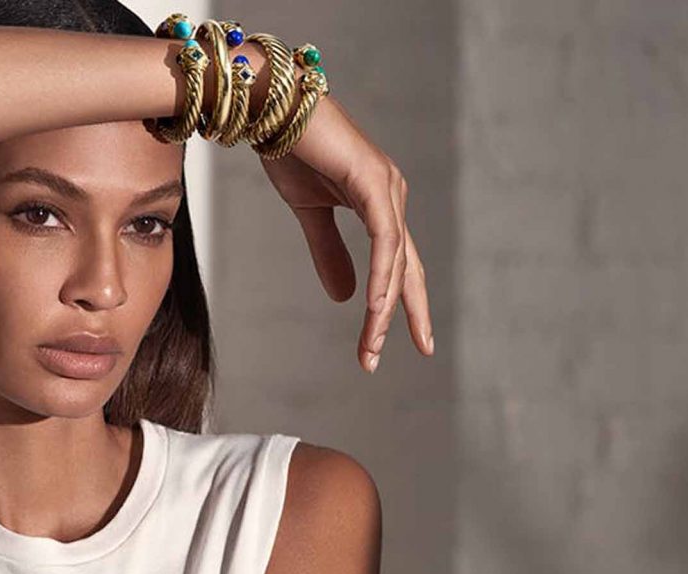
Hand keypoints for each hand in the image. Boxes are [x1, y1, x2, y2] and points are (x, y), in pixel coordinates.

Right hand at [258, 95, 434, 373]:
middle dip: (410, 314)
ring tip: (375, 343)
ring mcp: (387, 186)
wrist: (272, 107)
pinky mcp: (373, 180)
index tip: (393, 344)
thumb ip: (329, 253)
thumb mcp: (309, 214)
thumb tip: (346, 298)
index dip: (400, 304)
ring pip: (396, 259)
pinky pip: (384, 238)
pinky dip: (382, 274)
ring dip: (387, 306)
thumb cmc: (291, 150)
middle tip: (414, 353)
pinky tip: (374, 305)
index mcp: (379, 203)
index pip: (397, 264)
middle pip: (407, 267)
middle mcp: (391, 195)